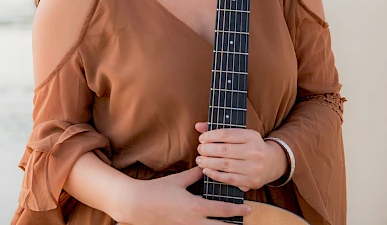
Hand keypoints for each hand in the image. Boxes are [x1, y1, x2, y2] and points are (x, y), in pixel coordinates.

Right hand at [120, 166, 251, 224]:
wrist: (138, 205)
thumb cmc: (158, 191)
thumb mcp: (178, 180)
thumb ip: (194, 174)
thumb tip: (205, 166)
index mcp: (195, 207)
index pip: (221, 210)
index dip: (236, 210)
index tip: (248, 209)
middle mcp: (193, 222)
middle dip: (234, 224)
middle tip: (246, 220)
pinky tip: (211, 224)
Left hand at [195, 122, 287, 191]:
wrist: (273, 163)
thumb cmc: (251, 146)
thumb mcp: (241, 134)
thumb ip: (219, 130)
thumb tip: (198, 126)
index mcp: (251, 136)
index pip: (226, 134)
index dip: (211, 136)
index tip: (202, 138)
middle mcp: (254, 151)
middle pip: (224, 150)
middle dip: (207, 150)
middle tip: (199, 150)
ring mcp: (254, 168)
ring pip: (225, 165)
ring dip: (208, 163)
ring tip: (200, 160)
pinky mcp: (251, 182)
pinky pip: (229, 179)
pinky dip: (215, 175)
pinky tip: (206, 171)